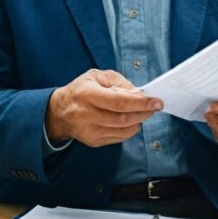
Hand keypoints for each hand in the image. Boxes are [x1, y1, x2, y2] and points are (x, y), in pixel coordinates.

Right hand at [45, 68, 161, 147]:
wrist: (60, 112)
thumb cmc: (81, 90)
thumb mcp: (97, 76)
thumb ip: (119, 82)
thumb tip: (139, 93)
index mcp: (87, 95)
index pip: (119, 102)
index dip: (141, 103)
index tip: (157, 101)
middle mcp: (87, 115)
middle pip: (124, 118)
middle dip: (144, 112)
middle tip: (155, 106)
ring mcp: (90, 131)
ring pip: (124, 131)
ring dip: (139, 121)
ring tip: (143, 112)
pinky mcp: (94, 142)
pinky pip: (119, 138)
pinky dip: (130, 129)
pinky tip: (131, 120)